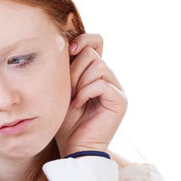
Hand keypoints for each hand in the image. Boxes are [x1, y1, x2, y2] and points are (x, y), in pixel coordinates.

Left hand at [55, 34, 127, 157]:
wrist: (72, 147)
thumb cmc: (63, 121)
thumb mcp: (60, 87)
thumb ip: (66, 66)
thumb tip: (65, 33)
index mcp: (95, 71)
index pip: (95, 41)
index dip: (81, 40)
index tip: (67, 51)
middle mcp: (109, 77)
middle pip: (92, 52)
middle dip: (73, 69)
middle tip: (66, 89)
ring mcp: (117, 88)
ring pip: (97, 66)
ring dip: (79, 82)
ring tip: (72, 99)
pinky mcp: (120, 100)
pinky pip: (101, 83)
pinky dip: (85, 92)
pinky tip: (77, 105)